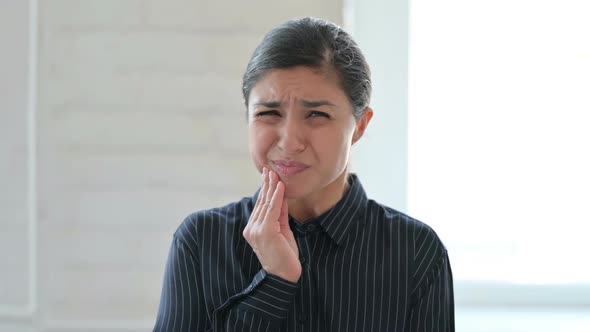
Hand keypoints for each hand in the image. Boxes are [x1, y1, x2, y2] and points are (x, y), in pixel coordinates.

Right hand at [242, 168, 300, 282]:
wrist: (285, 276)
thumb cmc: (285, 256)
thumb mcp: (283, 230)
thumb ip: (281, 214)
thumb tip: (282, 196)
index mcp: (253, 229)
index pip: (261, 206)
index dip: (265, 190)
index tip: (268, 176)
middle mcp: (252, 229)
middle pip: (262, 202)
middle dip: (266, 185)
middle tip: (269, 169)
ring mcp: (256, 230)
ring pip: (266, 204)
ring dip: (271, 187)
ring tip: (275, 173)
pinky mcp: (265, 232)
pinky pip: (272, 210)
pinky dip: (276, 197)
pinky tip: (280, 186)